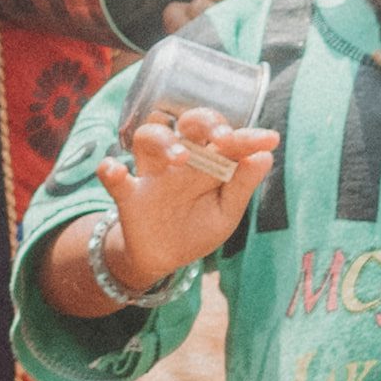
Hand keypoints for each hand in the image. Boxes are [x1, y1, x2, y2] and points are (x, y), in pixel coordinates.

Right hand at [89, 93, 273, 291]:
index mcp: (209, 163)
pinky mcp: (128, 194)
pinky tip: (115, 170)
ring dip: (164, 140)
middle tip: (221, 138)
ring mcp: (152, 174)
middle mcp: (180, 160)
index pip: (227, 141)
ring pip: (149, 137)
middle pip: (187, 124)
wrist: (163, 258)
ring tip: (180, 157)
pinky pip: (114, 177)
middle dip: (204, 122)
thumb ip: (242, 186)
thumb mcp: (226, 212)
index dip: (247, 137)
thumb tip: (265, 156)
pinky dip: (110, 171)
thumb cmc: (198, 227)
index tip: (269, 139)